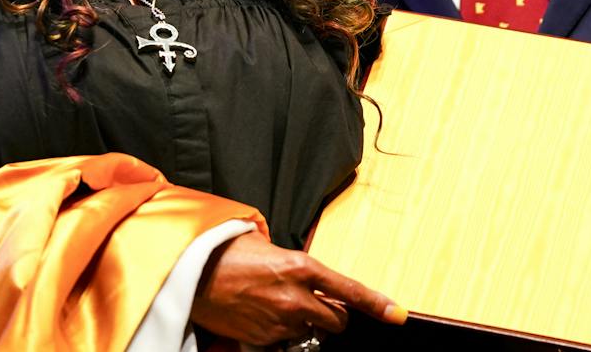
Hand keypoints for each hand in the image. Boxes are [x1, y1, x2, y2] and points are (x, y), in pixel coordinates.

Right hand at [190, 231, 406, 344]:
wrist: (193, 273)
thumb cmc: (228, 254)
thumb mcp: (270, 248)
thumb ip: (298, 266)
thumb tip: (315, 280)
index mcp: (302, 268)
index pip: (349, 291)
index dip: (377, 304)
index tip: (397, 314)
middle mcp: (296, 298)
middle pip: (336, 320)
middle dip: (332, 315)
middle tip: (314, 302)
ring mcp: (280, 322)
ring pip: (312, 332)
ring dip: (306, 324)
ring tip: (280, 305)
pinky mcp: (264, 340)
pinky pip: (286, 342)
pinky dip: (283, 333)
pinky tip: (265, 316)